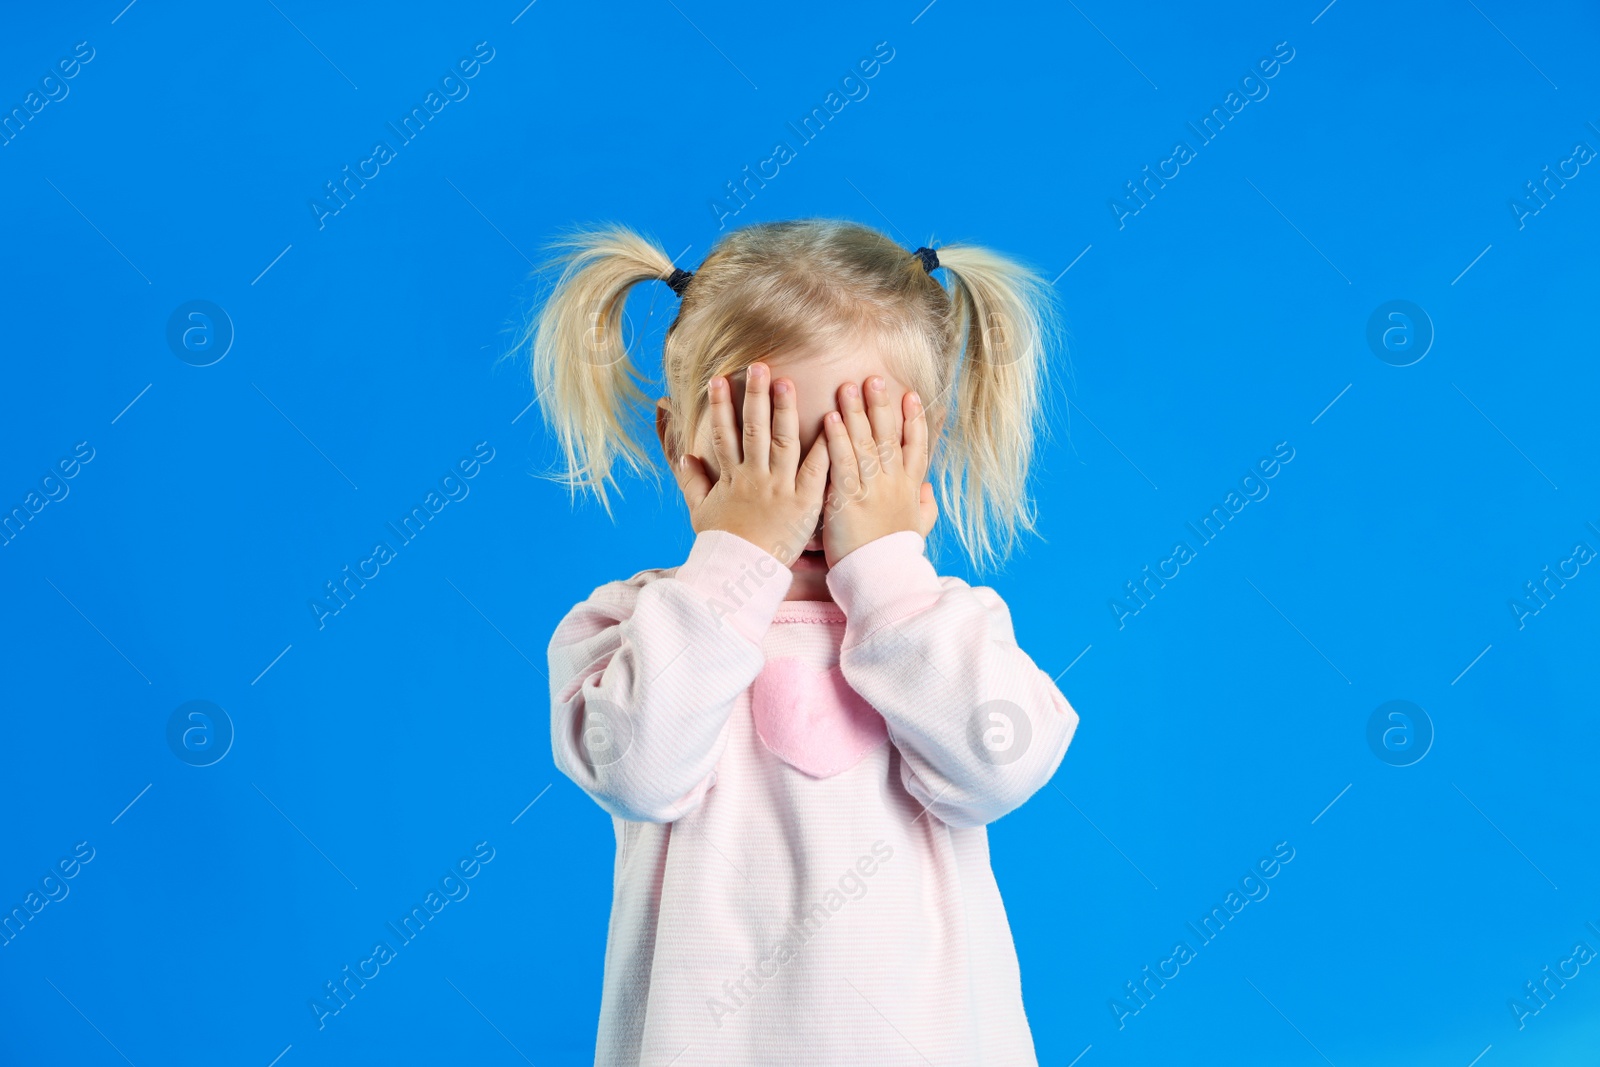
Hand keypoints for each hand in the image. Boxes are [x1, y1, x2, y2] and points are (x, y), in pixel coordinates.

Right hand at [673, 363, 830, 565]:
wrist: (742, 574)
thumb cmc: (723, 546)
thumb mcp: (701, 512)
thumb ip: (692, 482)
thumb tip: (684, 456)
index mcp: (732, 478)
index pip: (724, 435)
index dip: (720, 406)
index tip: (718, 379)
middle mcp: (755, 478)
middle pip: (754, 430)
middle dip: (755, 396)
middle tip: (759, 365)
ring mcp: (780, 488)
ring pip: (783, 442)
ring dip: (784, 410)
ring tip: (786, 382)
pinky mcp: (804, 502)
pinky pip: (815, 470)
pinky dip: (824, 446)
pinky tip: (832, 422)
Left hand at [820, 377, 937, 566]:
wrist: (880, 579)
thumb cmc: (894, 556)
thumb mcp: (917, 530)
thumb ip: (925, 507)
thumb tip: (930, 489)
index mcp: (910, 489)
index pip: (916, 446)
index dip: (914, 419)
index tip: (910, 395)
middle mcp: (893, 483)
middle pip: (889, 436)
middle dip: (881, 406)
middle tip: (874, 378)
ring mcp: (872, 489)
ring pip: (866, 443)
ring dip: (856, 413)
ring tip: (849, 386)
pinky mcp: (849, 500)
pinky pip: (842, 463)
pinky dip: (837, 439)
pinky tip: (830, 418)